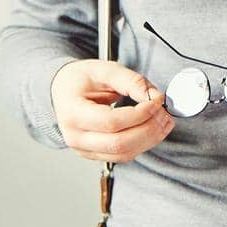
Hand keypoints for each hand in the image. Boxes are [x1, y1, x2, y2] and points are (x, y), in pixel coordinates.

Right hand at [50, 58, 172, 163]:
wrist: (63, 90)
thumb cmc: (81, 80)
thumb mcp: (105, 70)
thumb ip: (131, 81)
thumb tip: (154, 96)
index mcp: (73, 113)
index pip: (111, 122)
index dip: (139, 114)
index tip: (156, 101)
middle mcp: (75, 136)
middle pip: (119, 143)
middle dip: (149, 129)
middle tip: (164, 113)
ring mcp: (84, 149)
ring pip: (123, 154)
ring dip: (150, 139)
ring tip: (164, 121)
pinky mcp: (95, 154)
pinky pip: (123, 156)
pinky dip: (143, 145)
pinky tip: (153, 130)